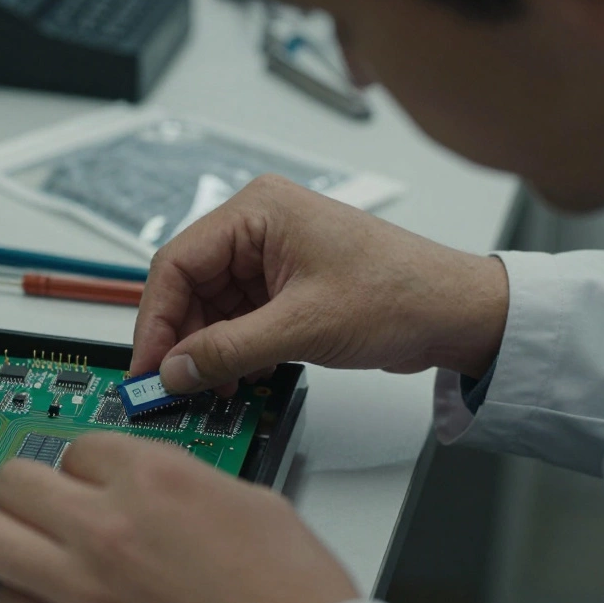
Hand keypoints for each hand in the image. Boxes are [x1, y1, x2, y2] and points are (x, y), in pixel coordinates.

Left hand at [0, 432, 358, 602]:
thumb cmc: (294, 600)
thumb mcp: (252, 502)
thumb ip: (184, 480)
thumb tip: (151, 482)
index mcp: (157, 480)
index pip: (78, 446)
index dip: (87, 466)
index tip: (91, 481)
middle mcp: (109, 527)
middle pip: (13, 480)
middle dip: (31, 490)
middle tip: (47, 506)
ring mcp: (84, 590)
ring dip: (10, 538)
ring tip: (35, 550)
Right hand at [132, 174, 508, 393]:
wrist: (456, 312)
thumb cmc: (400, 293)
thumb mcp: (303, 327)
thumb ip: (229, 351)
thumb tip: (175, 371)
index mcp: (258, 211)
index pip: (177, 263)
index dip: (155, 320)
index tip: (147, 367)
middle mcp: (258, 228)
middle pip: (189, 287)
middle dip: (180, 340)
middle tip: (168, 388)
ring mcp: (270, 259)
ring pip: (210, 309)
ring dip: (205, 352)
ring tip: (205, 391)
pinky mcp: (284, 288)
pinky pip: (236, 321)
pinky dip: (229, 352)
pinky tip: (233, 381)